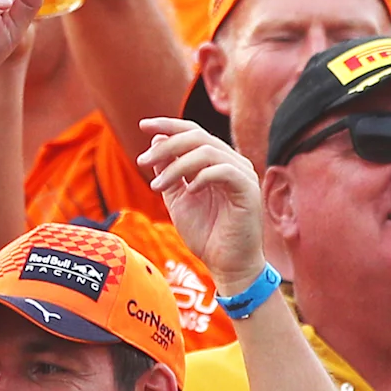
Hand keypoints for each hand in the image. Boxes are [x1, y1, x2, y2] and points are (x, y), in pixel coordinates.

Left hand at [137, 117, 265, 295]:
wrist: (227, 265)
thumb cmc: (205, 233)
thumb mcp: (177, 197)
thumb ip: (168, 170)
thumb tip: (156, 140)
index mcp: (216, 161)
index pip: (193, 132)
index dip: (168, 124)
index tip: (143, 125)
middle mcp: (232, 162)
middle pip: (197, 136)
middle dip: (166, 146)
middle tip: (142, 162)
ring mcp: (243, 174)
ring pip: (207, 151)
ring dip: (176, 166)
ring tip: (157, 186)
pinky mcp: (249, 190)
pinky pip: (224, 171)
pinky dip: (202, 176)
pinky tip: (190, 190)